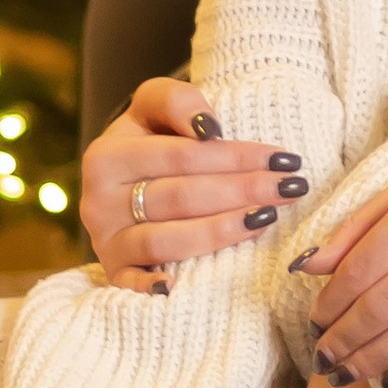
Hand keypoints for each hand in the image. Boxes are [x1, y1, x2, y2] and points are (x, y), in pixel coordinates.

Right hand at [83, 76, 310, 294]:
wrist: (120, 172)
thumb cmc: (150, 134)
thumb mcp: (154, 104)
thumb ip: (176, 101)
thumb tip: (207, 129)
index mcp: (107, 155)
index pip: (183, 156)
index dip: (236, 157)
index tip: (283, 158)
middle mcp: (98, 201)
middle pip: (181, 198)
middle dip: (242, 192)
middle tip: (289, 189)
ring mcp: (104, 241)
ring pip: (166, 239)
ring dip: (221, 231)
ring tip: (266, 219)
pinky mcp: (112, 272)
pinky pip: (129, 283)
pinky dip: (149, 285)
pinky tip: (176, 287)